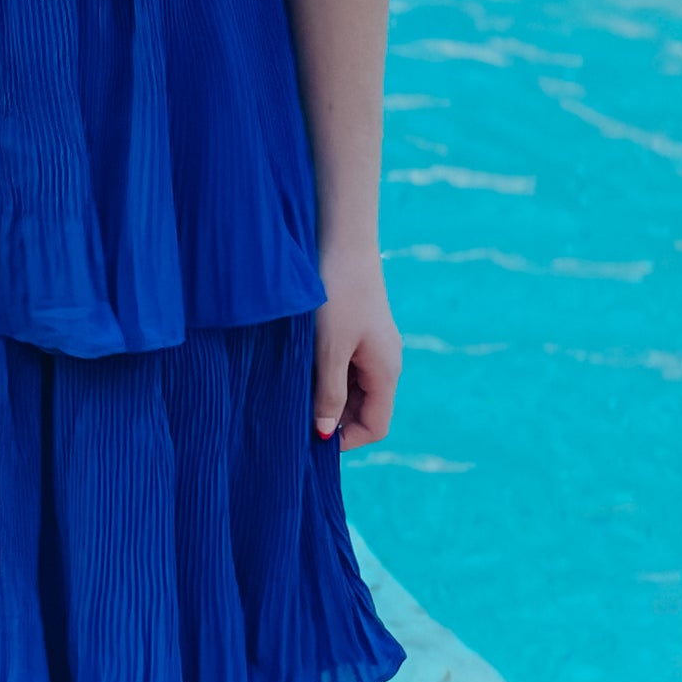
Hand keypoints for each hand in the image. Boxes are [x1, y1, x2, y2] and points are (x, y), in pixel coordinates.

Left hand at [312, 248, 401, 446]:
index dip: (346, 440)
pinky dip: (327, 375)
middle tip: (295, 419)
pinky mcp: (359, 331)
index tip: (310, 441)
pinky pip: (346, 367)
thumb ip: (329, 393)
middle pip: (364, 409)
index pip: (376, 426)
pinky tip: (301, 368)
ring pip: (353, 388)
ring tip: (294, 393)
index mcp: (386, 372)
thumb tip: (326, 433)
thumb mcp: (329, 350)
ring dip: (327, 396)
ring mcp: (373, 346)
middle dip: (334, 419)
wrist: (342, 241)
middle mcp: (385, 362)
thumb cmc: (337, 294)